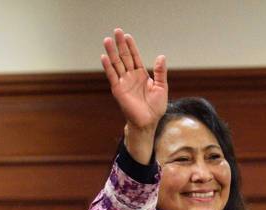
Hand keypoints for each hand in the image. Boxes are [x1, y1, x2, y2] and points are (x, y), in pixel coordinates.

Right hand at [101, 28, 166, 163]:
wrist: (148, 122)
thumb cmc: (156, 108)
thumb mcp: (161, 87)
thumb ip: (160, 72)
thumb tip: (161, 56)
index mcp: (141, 75)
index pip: (135, 57)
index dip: (131, 46)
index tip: (127, 36)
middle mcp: (131, 77)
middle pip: (124, 57)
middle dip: (120, 44)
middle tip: (116, 31)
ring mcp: (123, 83)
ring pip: (116, 64)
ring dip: (112, 52)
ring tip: (107, 40)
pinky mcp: (118, 90)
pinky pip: (112, 76)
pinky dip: (108, 67)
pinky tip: (104, 57)